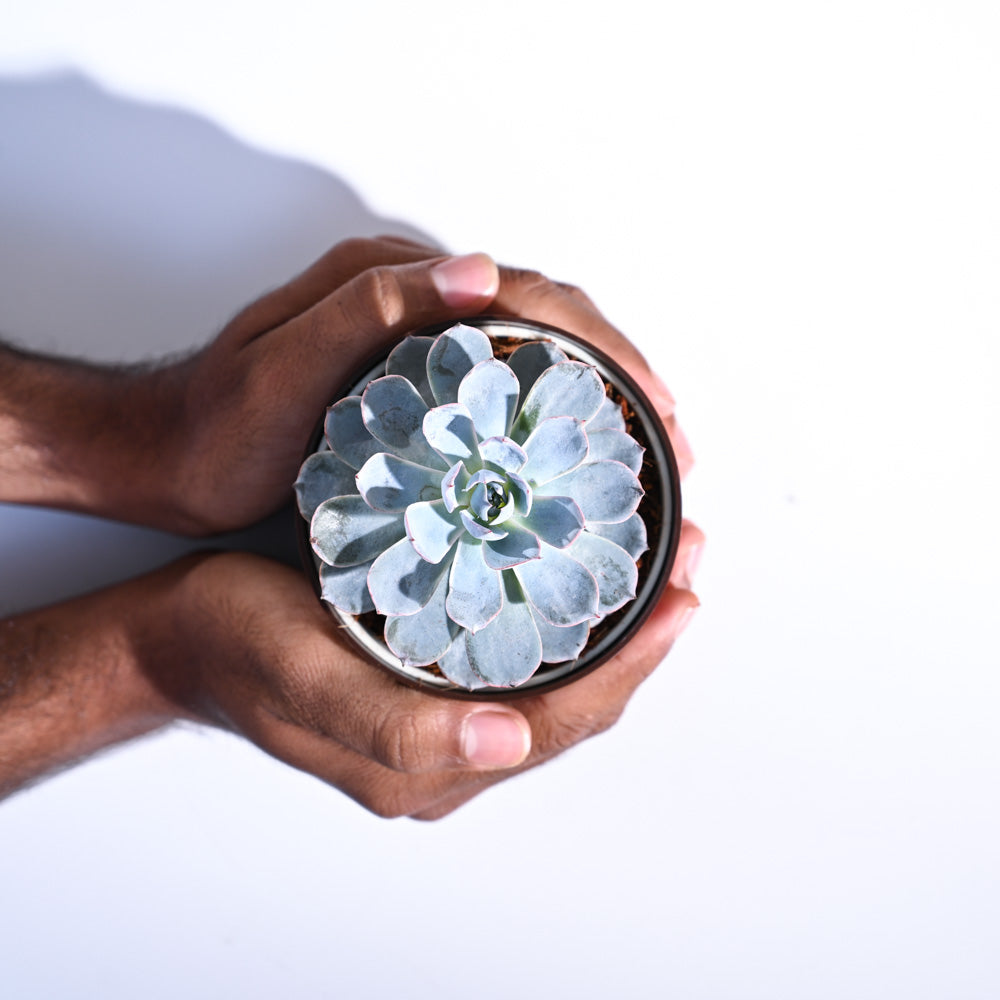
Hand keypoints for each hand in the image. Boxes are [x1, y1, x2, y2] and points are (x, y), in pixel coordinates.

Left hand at [134, 234, 693, 532]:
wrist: (164, 458)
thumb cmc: (216, 426)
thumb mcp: (283, 368)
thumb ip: (370, 311)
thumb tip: (479, 272)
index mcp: (396, 285)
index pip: (531, 299)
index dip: (606, 351)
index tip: (655, 408)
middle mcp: (415, 306)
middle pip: (549, 325)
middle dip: (624, 376)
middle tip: (672, 442)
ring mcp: (416, 347)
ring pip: (533, 360)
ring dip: (599, 400)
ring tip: (645, 456)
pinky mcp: (410, 390)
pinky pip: (502, 394)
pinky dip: (551, 421)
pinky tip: (574, 462)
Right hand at [145, 538, 700, 818]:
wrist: (179, 637)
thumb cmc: (234, 648)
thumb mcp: (302, 679)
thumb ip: (397, 724)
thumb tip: (508, 742)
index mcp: (426, 765)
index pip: (564, 723)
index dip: (633, 664)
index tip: (682, 600)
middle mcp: (445, 750)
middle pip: (576, 705)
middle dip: (641, 641)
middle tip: (686, 566)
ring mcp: (439, 718)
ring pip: (556, 682)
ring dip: (611, 628)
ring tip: (654, 566)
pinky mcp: (427, 682)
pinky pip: (521, 660)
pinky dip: (564, 621)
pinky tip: (577, 576)